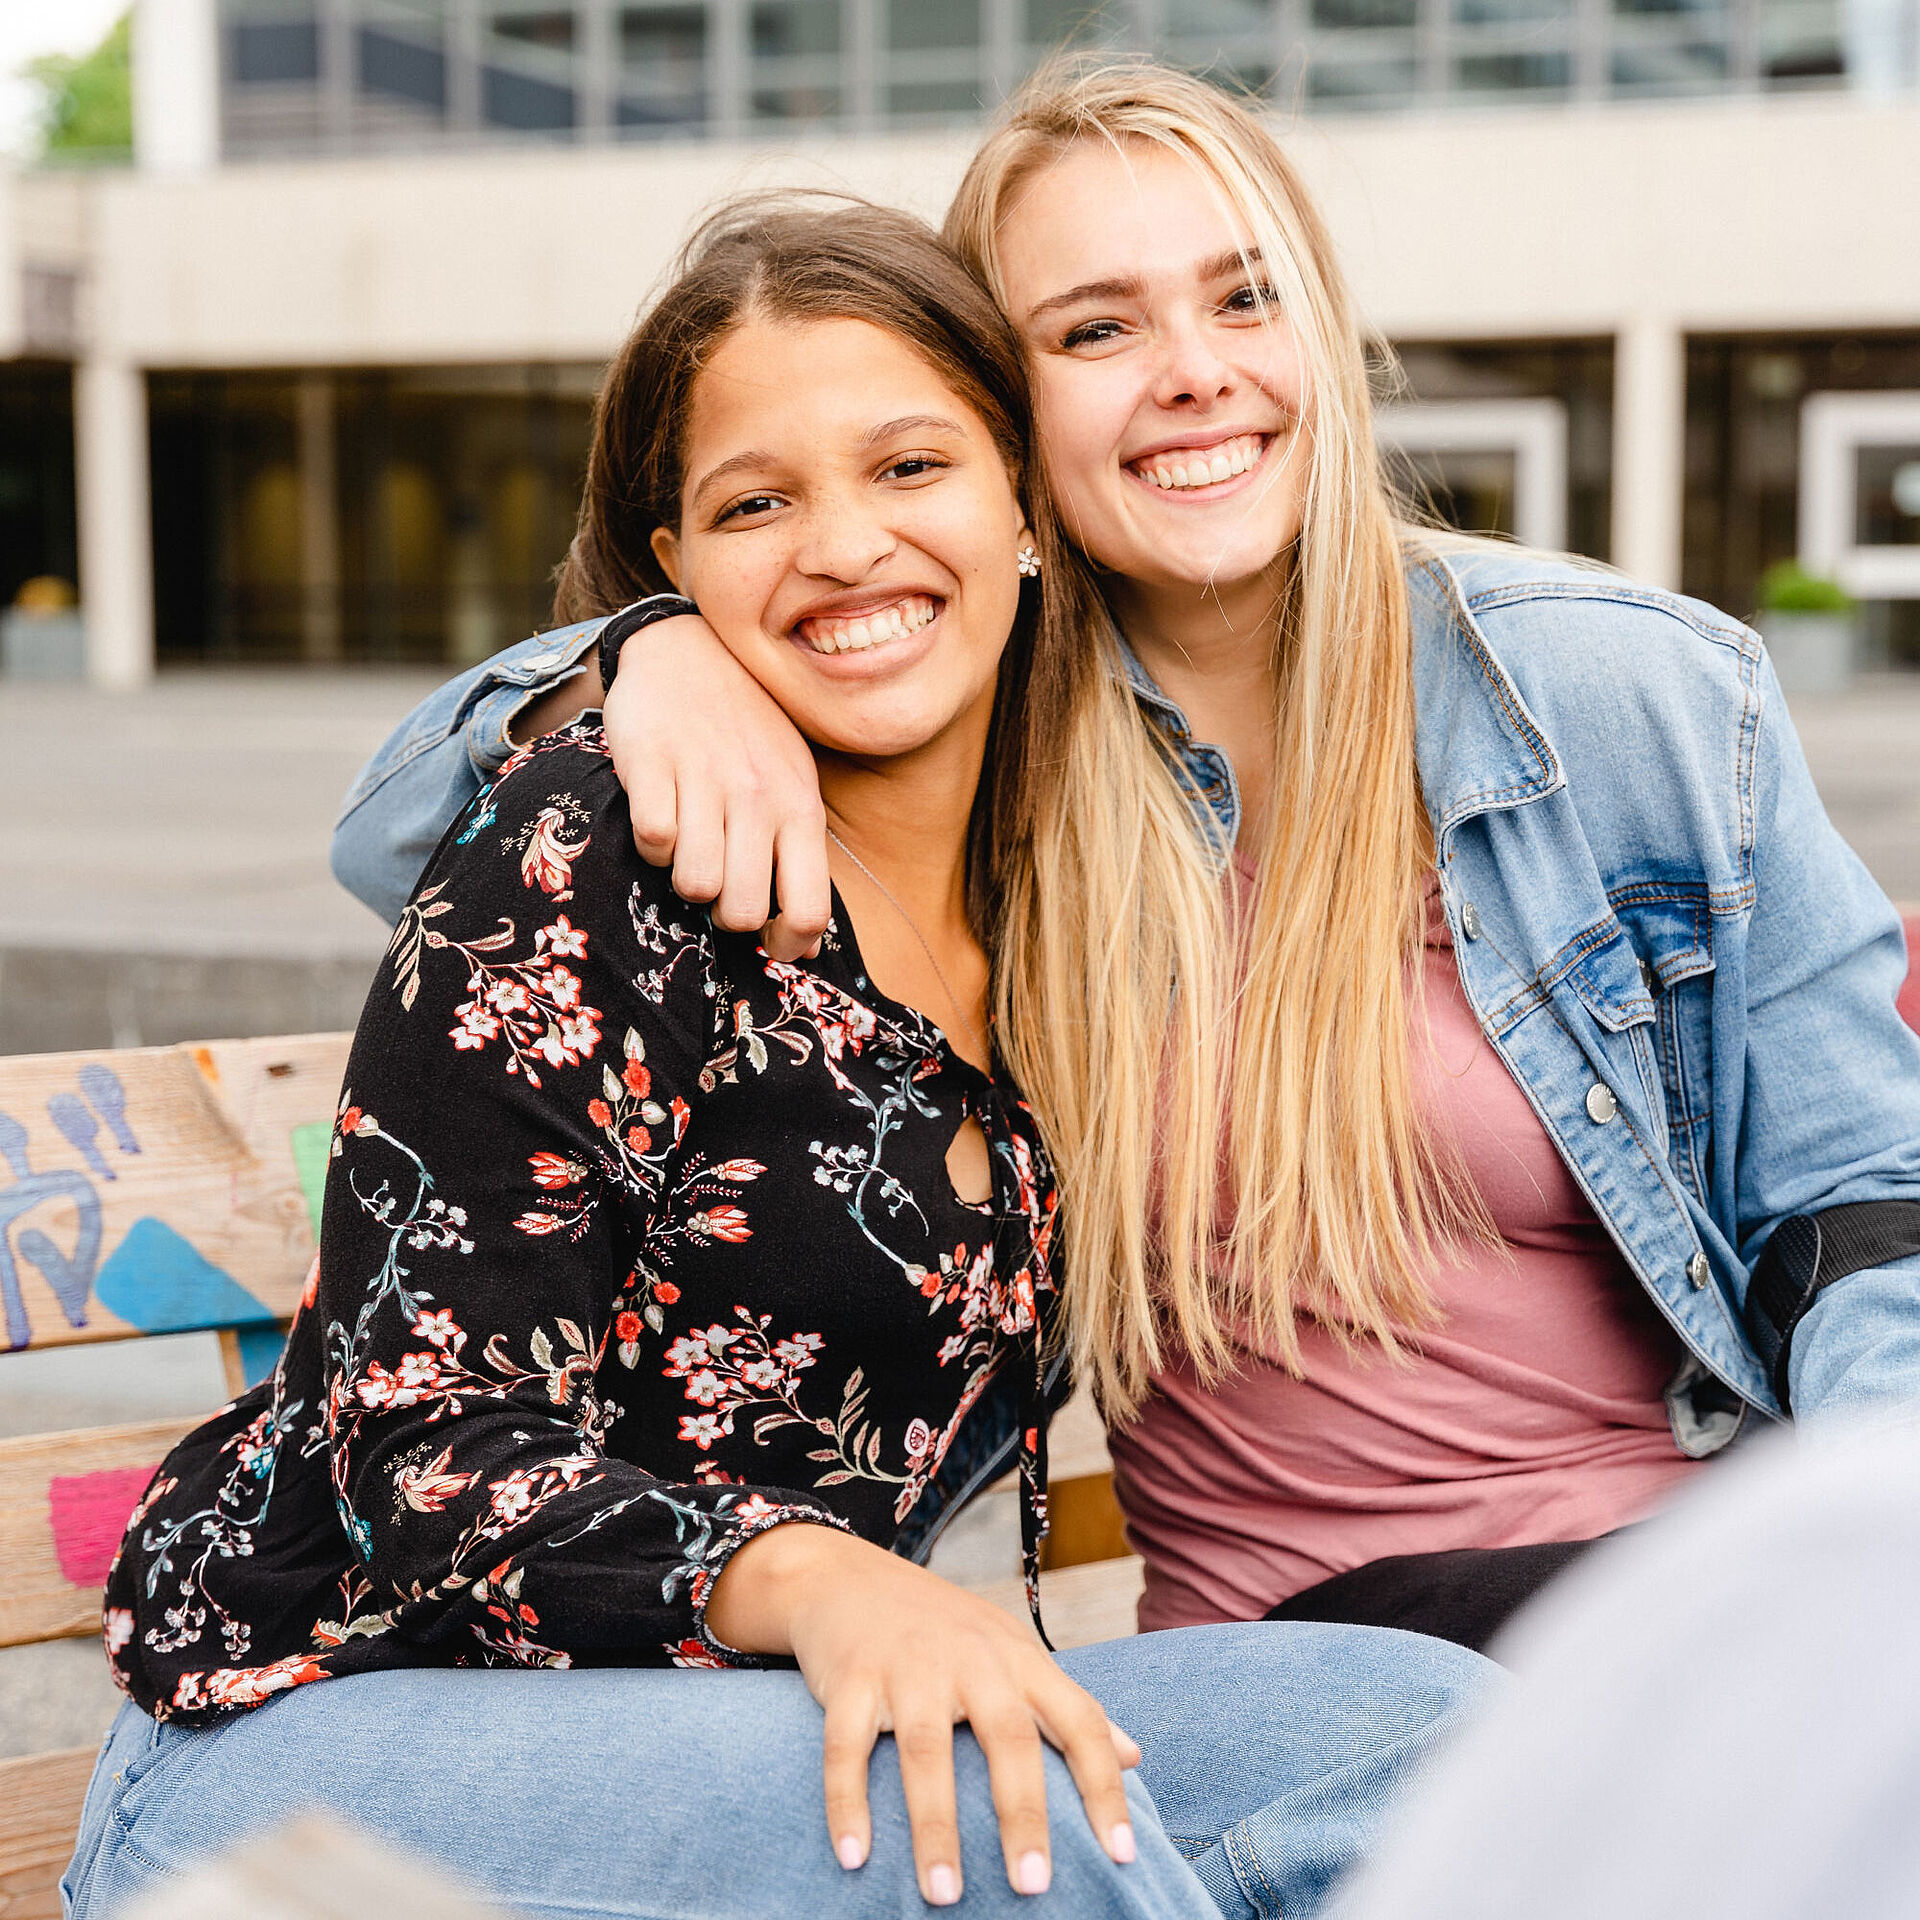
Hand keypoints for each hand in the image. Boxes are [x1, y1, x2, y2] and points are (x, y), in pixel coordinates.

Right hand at [603, 616, 830, 961]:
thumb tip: (802, 942)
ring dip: (683, 878)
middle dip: (723, 911)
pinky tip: (659, 815)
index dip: (786, 946)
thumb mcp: (791, 783)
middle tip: (717, 878)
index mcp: (800, 808)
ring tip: (688, 844)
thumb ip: (797, 853)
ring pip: (694, 884)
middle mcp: (759, 796)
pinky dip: (649, 843)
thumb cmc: (747, 732)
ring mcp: (707, 778)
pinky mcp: (653, 763)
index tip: (768, 944)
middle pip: (741, 911)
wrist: (690, 649)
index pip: (808, 910)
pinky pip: (652, 841)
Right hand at [706, 1522, 1141, 1905]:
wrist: (848, 1576)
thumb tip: (1133, 1755)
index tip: (1122, 1855)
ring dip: (934, 1825)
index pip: (1079, 1719)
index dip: (1103, 1786)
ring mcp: (908, 1666)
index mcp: (1020, 1658)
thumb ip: (1067, 1703)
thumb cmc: (943, 1628)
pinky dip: (847, 1802)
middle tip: (1034, 1887)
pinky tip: (853, 1857)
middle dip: (1022, 1814)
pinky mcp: (851, 1676)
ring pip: (927, 1749)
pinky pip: (847, 1745)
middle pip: (1007, 1736)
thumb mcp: (1011, 1651)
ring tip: (944, 1895)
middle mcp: (971, 1659)